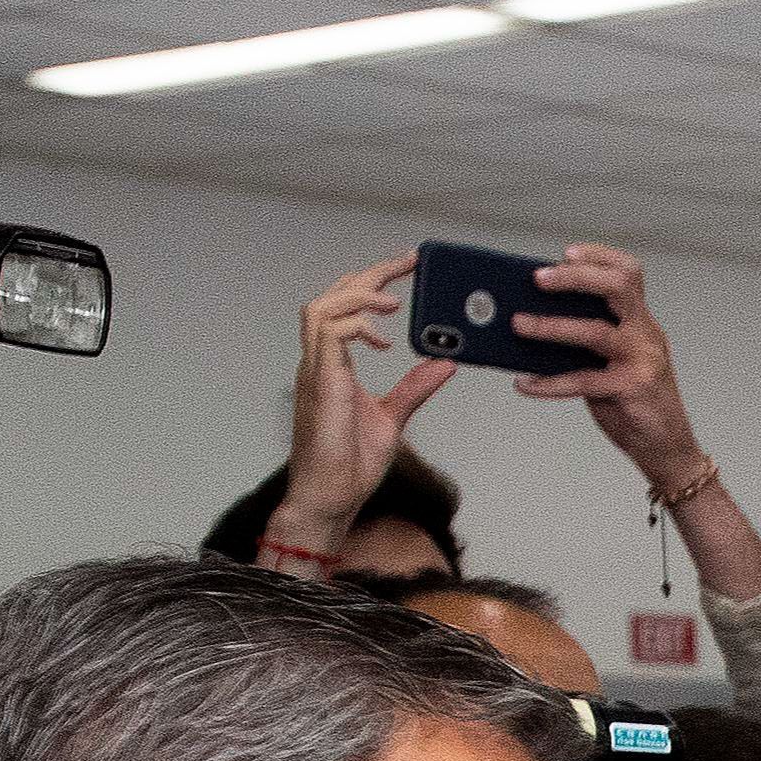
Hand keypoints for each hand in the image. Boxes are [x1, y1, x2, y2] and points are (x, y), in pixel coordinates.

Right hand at [269, 255, 451, 559]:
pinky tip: (385, 340)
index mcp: (332, 364)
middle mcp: (318, 361)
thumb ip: (415, 387)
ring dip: (359, 295)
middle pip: (331, 296)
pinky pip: (329, 334)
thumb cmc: (350, 464)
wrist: (332, 497)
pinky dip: (358, 326)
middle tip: (407, 264)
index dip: (372, 283)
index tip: (406, 268)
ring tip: (394, 302)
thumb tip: (445, 364)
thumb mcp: (393, 416)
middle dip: (369, 275)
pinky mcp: (321, 383)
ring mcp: (316, 370)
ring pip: (321, 307)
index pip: (344, 307)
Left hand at [513, 243, 705, 480]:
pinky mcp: (630, 389)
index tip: (565, 253)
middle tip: (538, 278)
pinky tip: (525, 383)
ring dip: (551, 326)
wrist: (667, 447)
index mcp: (641, 321)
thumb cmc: (634, 402)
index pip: (629, 273)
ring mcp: (641, 360)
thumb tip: (534, 319)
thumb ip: (588, 339)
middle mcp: (645, 334)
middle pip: (617, 287)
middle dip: (575, 278)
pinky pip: (582, 381)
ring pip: (595, 332)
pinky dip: (549, 383)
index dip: (599, 256)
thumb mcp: (615, 360)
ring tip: (519, 324)